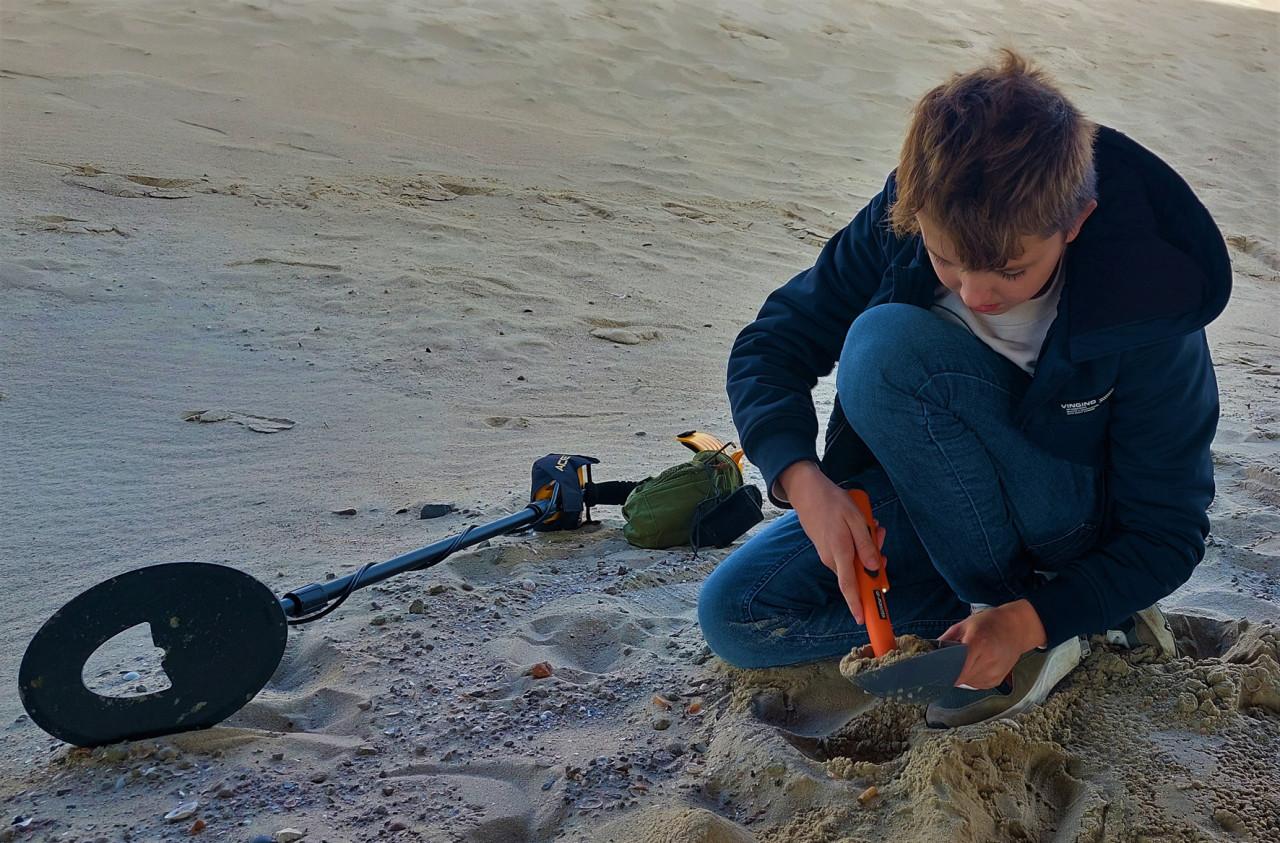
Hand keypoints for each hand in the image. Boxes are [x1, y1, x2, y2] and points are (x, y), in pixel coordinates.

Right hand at [779, 461, 886, 625]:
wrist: (806, 491)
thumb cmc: (832, 502)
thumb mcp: (856, 519)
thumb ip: (866, 544)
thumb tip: (875, 567)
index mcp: (840, 552)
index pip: (849, 585)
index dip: (856, 603)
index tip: (862, 619)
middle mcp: (832, 558)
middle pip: (858, 573)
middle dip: (873, 561)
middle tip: (879, 535)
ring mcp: (828, 554)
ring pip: (854, 562)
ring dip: (866, 549)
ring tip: (871, 526)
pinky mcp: (827, 548)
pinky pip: (847, 554)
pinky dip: (857, 545)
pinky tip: (860, 527)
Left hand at [938, 599, 1047, 688]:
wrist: (1016, 628)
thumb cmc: (990, 623)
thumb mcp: (963, 625)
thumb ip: (945, 641)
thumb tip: (929, 654)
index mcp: (978, 644)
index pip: (956, 669)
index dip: (943, 671)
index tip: (935, 669)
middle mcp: (988, 661)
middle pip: (959, 678)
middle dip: (950, 672)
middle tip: (948, 661)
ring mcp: (994, 673)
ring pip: (967, 683)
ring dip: (961, 675)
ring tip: (967, 659)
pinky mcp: (997, 681)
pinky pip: (976, 684)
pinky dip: (971, 677)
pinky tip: (976, 665)